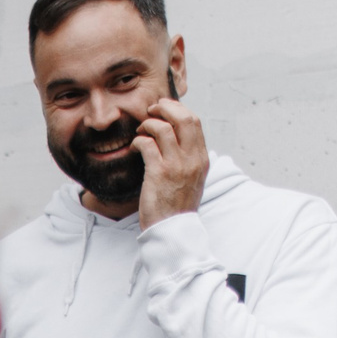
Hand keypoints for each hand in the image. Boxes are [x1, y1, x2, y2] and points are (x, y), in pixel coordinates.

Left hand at [134, 96, 208, 227]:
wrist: (172, 230)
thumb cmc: (177, 205)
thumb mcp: (191, 178)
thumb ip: (187, 157)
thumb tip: (175, 136)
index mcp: (202, 158)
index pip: (194, 121)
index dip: (177, 109)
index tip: (164, 110)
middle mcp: (192, 159)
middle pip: (184, 117)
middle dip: (165, 107)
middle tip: (151, 110)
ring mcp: (177, 165)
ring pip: (163, 127)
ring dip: (147, 124)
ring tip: (140, 131)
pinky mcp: (159, 173)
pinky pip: (147, 144)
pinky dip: (138, 141)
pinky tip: (134, 147)